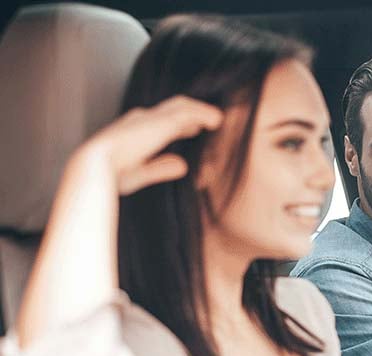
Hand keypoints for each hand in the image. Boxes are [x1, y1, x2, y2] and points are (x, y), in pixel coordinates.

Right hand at [69, 95, 222, 194]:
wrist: (95, 165)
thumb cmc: (109, 175)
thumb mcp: (139, 173)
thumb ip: (161, 168)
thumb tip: (183, 166)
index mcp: (132, 130)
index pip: (159, 122)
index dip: (177, 125)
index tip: (192, 129)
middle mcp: (141, 119)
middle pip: (171, 109)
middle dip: (190, 113)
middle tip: (209, 121)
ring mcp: (151, 118)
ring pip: (182, 107)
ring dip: (200, 111)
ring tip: (218, 119)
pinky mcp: (163, 122)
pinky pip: (190, 113)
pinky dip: (204, 114)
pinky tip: (217, 120)